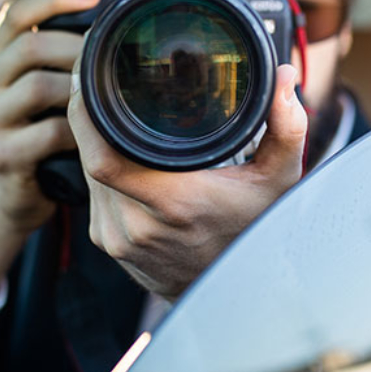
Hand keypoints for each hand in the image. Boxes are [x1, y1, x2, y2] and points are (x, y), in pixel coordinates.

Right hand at [0, 0, 100, 300]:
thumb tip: (114, 25)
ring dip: (80, 90)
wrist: (12, 198)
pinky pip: (47, 132)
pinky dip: (79, 131)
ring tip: (106, 97)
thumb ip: (60, 62)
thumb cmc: (39, 140)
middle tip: (112, 57)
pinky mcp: (1, 155)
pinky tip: (95, 135)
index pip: (15, 14)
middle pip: (28, 46)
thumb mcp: (43, 95)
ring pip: (37, 86)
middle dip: (77, 47)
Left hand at [71, 63, 308, 298]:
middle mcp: (136, 225)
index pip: (103, 158)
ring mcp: (116, 237)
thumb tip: (283, 76)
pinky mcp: (106, 243)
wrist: (233, 295)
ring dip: (93, 141)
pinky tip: (116, 152)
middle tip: (98, 78)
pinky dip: (99, 168)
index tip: (90, 77)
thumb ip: (285, 126)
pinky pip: (91, 192)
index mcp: (173, 203)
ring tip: (108, 111)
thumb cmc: (254, 233)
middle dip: (91, 117)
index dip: (85, 116)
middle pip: (89, 156)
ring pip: (86, 173)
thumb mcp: (279, 180)